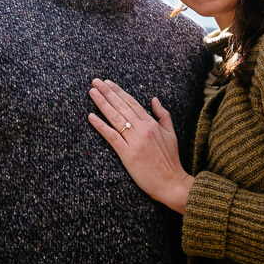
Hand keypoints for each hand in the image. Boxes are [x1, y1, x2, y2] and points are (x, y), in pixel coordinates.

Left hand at [87, 78, 193, 213]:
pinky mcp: (127, 154)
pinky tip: (91, 117)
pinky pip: (111, 136)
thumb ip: (163, 115)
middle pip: (121, 106)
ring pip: (115, 117)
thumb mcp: (171, 134)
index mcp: (152, 123)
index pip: (132, 103)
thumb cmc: (171, 160)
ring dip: (102, 103)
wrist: (172, 182)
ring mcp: (134, 141)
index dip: (119, 92)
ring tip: (92, 92)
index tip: (108, 83)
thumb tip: (154, 99)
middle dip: (107, 92)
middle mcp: (143, 129)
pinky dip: (100, 125)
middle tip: (95, 81)